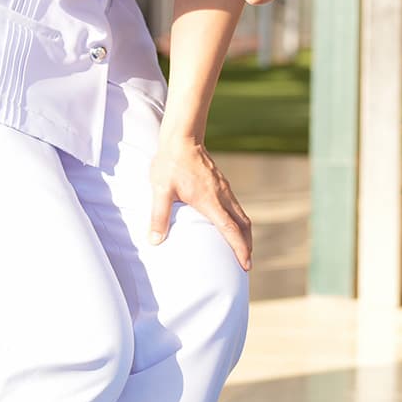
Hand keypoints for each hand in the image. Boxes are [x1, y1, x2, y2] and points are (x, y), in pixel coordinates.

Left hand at [147, 139, 252, 270]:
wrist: (182, 138)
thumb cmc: (170, 163)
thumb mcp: (161, 190)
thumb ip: (159, 216)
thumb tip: (154, 241)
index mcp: (210, 200)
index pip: (231, 229)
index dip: (239, 248)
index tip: (246, 264)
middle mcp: (222, 195)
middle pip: (243, 224)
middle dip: (247, 245)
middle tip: (246, 264)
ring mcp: (224, 188)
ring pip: (241, 214)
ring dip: (244, 233)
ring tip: (241, 249)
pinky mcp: (221, 183)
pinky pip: (235, 206)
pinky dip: (238, 221)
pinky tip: (229, 225)